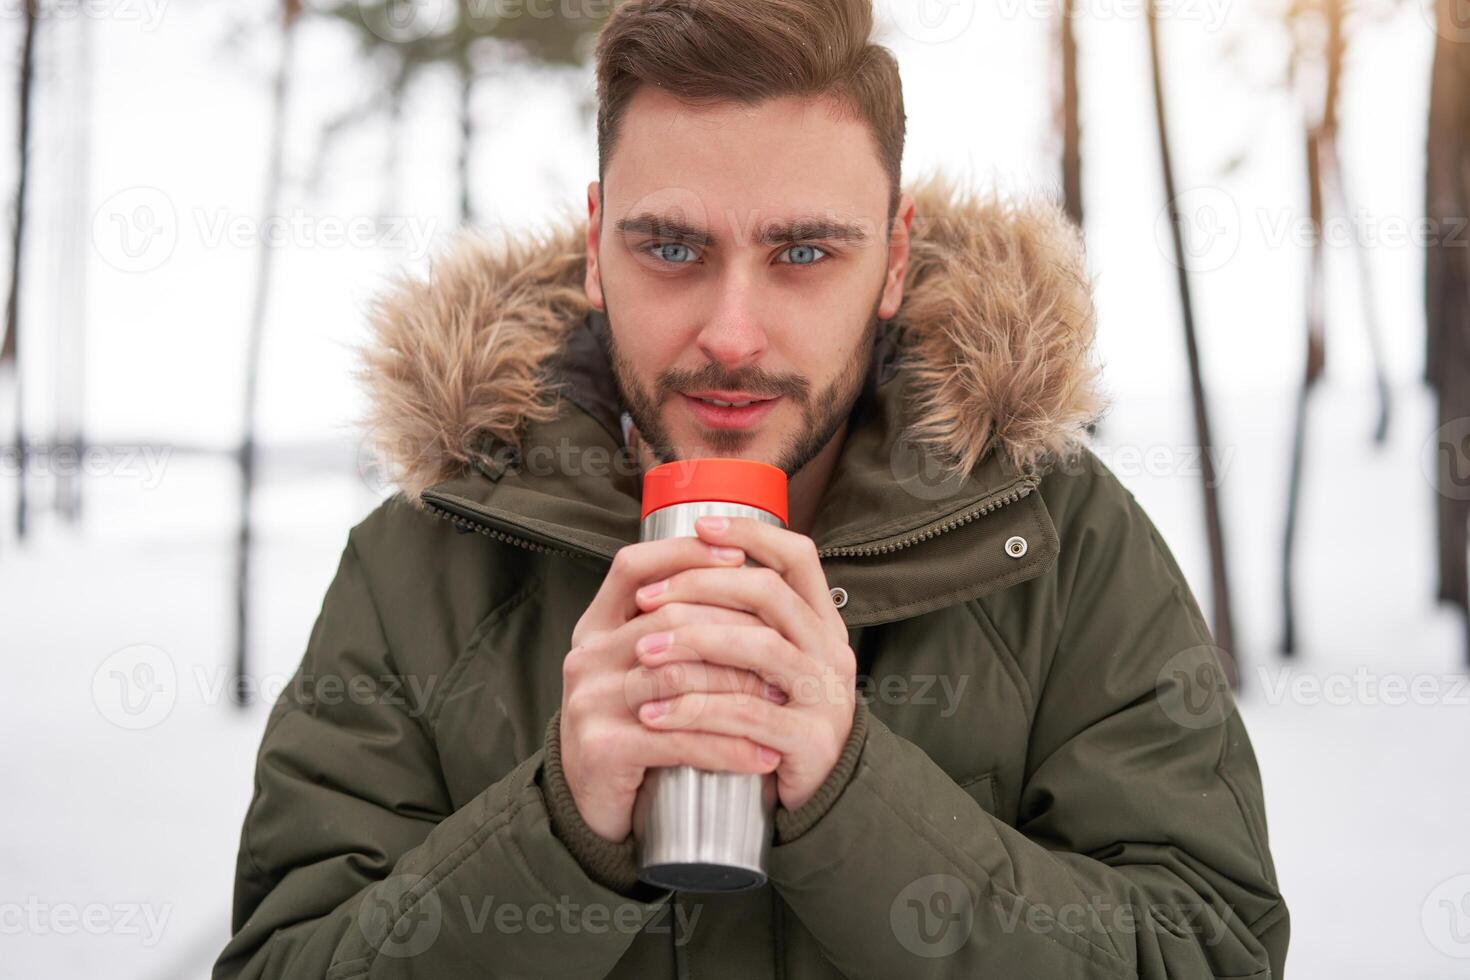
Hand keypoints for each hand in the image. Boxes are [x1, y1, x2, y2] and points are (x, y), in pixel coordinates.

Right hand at [559, 536, 784, 842]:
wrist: (588, 804)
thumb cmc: (629, 727)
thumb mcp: (637, 669)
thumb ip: (669, 628)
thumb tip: (743, 581)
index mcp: (595, 628)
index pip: (633, 568)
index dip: (684, 554)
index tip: (739, 556)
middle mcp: (587, 657)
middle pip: (668, 619)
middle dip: (734, 630)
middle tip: (784, 647)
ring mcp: (591, 702)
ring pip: (679, 677)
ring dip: (739, 688)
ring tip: (780, 699)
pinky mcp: (603, 748)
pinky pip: (679, 740)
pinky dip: (729, 748)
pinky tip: (763, 755)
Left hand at [630, 515, 856, 812]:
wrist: (816, 800)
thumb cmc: (774, 722)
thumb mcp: (767, 665)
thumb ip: (743, 621)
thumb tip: (679, 565)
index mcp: (822, 624)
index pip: (798, 557)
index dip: (752, 533)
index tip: (700, 527)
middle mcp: (831, 651)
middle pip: (769, 595)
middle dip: (701, 588)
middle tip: (647, 601)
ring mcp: (827, 695)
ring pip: (759, 648)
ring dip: (693, 644)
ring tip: (642, 653)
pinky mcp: (811, 740)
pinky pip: (746, 714)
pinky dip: (695, 709)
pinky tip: (654, 713)